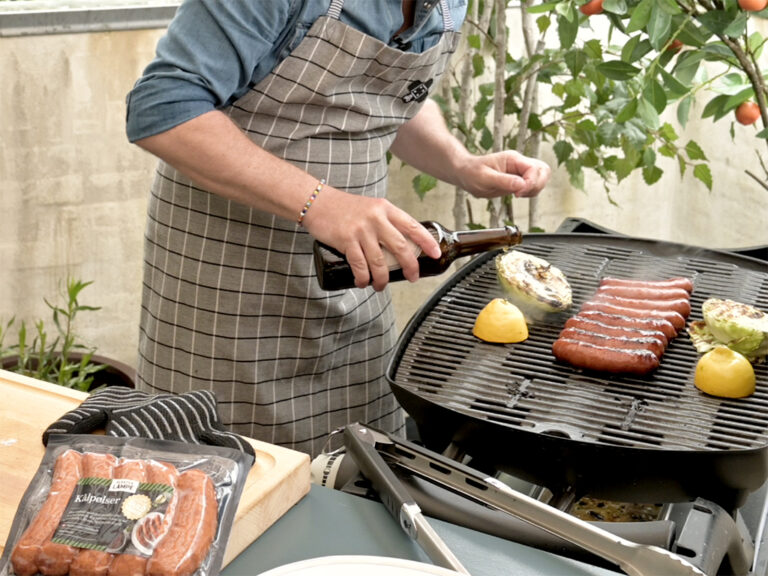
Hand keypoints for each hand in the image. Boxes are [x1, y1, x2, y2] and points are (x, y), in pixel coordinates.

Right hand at [303, 188, 439, 290]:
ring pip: (380, 261)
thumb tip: (400, 245)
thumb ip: (385, 222)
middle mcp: (376, 218)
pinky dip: (363, 278)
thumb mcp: (371, 208)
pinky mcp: (346, 240)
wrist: (317, 202)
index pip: (413, 226)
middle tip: (412, 277)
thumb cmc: (345, 208)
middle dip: (409, 266)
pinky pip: (360, 265)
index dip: (427, 242)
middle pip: (401, 247)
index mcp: (386, 209)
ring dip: (383, 278)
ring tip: (381, 286)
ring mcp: (361, 230)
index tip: (436, 254)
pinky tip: (363, 283)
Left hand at [458, 150, 550, 198]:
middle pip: (544, 171)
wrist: (465, 173)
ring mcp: (520, 171)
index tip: (517, 193)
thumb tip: (521, 185)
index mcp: (513, 159)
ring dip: (534, 189)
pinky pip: (533, 185)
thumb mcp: (484, 178)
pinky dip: (530, 192)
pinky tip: (517, 195)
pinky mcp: (519, 180)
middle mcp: (519, 163)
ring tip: (517, 195)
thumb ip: (503, 181)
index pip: (534, 168)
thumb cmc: (471, 172)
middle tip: (520, 194)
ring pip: (541, 178)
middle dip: (537, 185)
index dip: (530, 183)